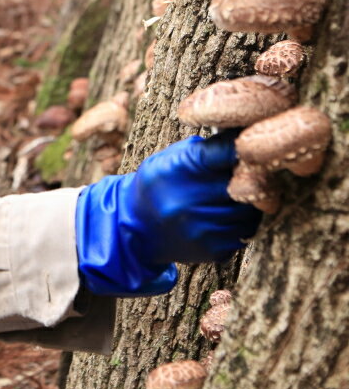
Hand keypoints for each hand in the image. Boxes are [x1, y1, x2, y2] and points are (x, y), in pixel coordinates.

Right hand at [75, 134, 260, 296]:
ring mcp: (201, 228)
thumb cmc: (158, 183)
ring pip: (250, 212)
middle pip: (245, 184)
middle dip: (252, 178)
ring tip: (240, 196)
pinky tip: (229, 216)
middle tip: (252, 173)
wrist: (136, 226)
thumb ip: (202, 149)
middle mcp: (189, 199)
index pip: (226, 152)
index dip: (241, 149)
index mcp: (179, 169)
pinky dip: (242, 224)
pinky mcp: (212, 250)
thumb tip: (240, 138)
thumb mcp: (169, 158)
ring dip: (250, 203)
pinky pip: (244, 234)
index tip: (248, 148)